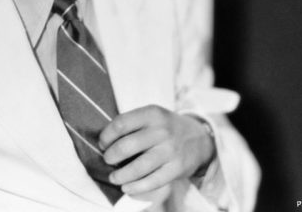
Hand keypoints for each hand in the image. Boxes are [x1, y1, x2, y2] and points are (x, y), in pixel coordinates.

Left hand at [99, 105, 213, 197]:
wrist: (198, 138)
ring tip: (114, 177)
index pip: (121, 124)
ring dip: (121, 175)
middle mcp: (162, 131)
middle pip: (127, 146)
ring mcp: (170, 151)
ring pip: (138, 167)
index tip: (102, 143)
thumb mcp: (151, 116)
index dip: (107, 136)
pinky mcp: (176, 169)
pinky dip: (136, 187)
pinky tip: (127, 187)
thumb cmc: (165, 127)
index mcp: (152, 114)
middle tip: (107, 159)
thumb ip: (132, 124)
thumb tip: (105, 143)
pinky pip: (152, 181)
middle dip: (111, 155)